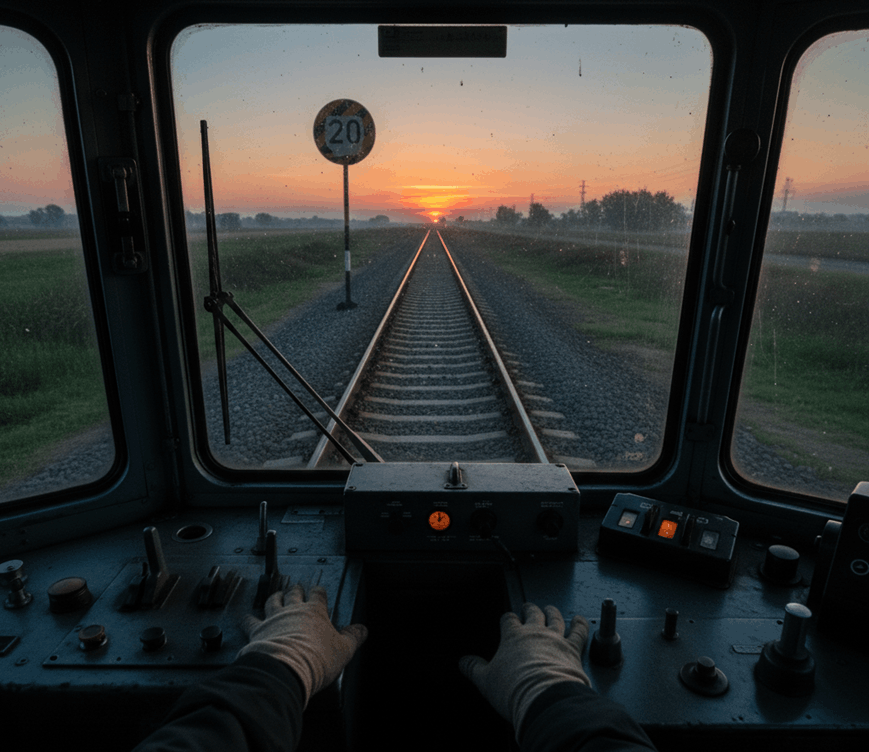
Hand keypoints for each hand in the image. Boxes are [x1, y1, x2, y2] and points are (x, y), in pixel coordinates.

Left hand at [238, 583, 367, 707]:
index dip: (319, 591)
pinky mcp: (257, 631)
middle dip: (296, 590)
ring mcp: (273, 619)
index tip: (319, 591)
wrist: (285, 669)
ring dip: (275, 597)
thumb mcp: (343, 650)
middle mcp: (293, 611)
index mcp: (315, 612)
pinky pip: (250, 620)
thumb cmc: (315, 659)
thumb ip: (353, 637)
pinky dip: (247, 618)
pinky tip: (245, 617)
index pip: (318, 594)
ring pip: (273, 601)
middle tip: (297, 588)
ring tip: (276, 595)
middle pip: (294, 593)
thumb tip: (362, 630)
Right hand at [458, 603, 590, 732]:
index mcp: (512, 636)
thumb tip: (463, 662)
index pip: (508, 620)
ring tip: (550, 608)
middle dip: (530, 609)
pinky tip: (580, 620)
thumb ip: (474, 668)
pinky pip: (578, 632)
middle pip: (532, 614)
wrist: (545, 698)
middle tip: (528, 607)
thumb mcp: (485, 680)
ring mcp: (555, 639)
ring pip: (554, 618)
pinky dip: (580, 624)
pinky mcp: (573, 649)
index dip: (507, 618)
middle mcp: (534, 633)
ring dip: (552, 612)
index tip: (507, 619)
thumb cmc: (515, 689)